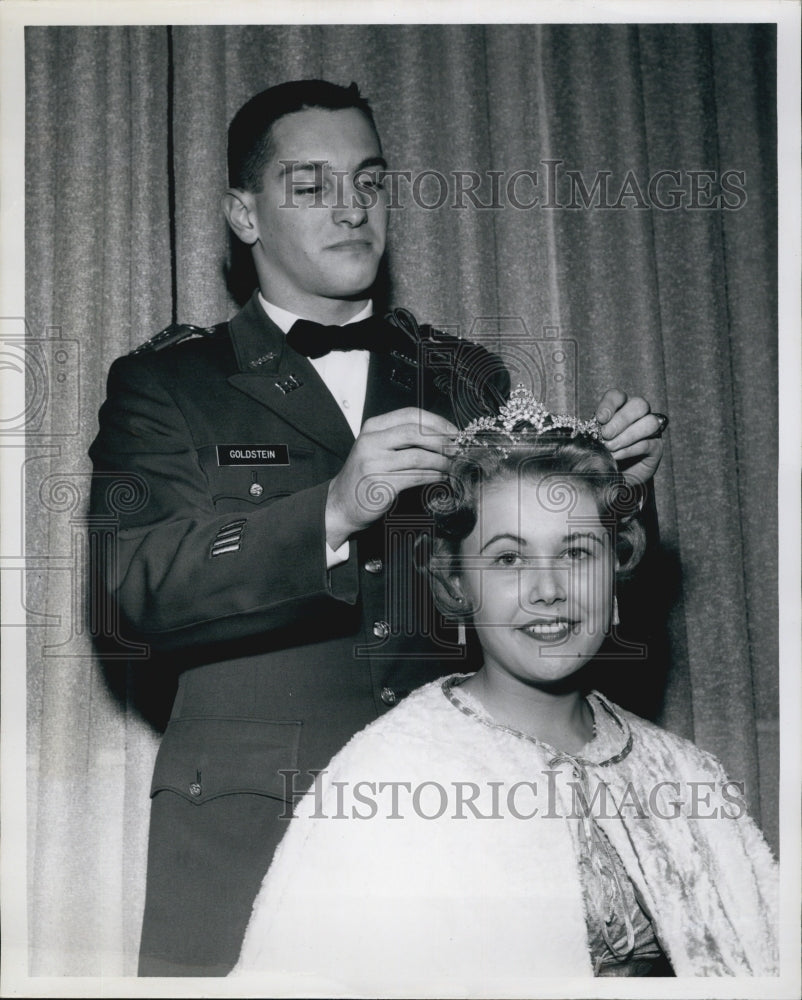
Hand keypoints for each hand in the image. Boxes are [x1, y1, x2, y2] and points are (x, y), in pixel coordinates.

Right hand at [326, 408, 458, 546]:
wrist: (341, 503)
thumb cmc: (365, 475)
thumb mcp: (377, 448)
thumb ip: (401, 438)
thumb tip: (441, 435)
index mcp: (372, 428)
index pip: (410, 415)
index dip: (436, 421)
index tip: (453, 431)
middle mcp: (371, 442)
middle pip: (415, 432)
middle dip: (441, 440)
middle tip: (456, 449)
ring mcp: (374, 463)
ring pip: (418, 456)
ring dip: (441, 461)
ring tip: (450, 465)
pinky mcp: (381, 484)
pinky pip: (416, 477)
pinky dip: (433, 476)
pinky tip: (441, 478)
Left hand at [595, 389, 664, 484]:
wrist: (610, 478)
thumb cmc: (600, 455)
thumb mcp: (593, 440)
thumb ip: (594, 430)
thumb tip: (589, 426)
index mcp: (620, 408)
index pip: (618, 396)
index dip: (610, 404)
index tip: (600, 419)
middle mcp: (638, 416)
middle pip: (639, 405)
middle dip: (621, 419)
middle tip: (605, 435)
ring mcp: (650, 431)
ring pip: (649, 422)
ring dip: (627, 435)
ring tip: (610, 447)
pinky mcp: (656, 448)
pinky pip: (648, 443)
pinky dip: (629, 450)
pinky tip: (616, 456)